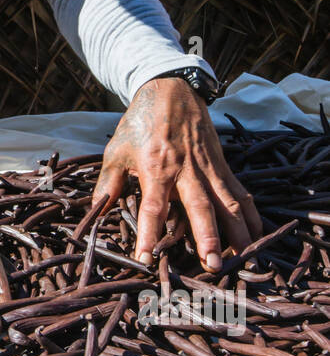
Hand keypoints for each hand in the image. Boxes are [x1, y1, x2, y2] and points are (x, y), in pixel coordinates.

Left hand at [91, 77, 262, 271]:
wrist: (171, 89)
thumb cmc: (141, 123)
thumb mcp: (117, 150)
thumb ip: (109, 182)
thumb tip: (97, 211)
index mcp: (156, 168)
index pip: (153, 208)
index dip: (149, 234)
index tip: (146, 259)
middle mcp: (185, 170)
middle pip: (199, 208)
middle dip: (208, 238)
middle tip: (213, 266)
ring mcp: (208, 168)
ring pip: (227, 202)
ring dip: (237, 231)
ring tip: (244, 256)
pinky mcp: (222, 164)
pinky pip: (239, 191)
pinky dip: (250, 213)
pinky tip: (258, 233)